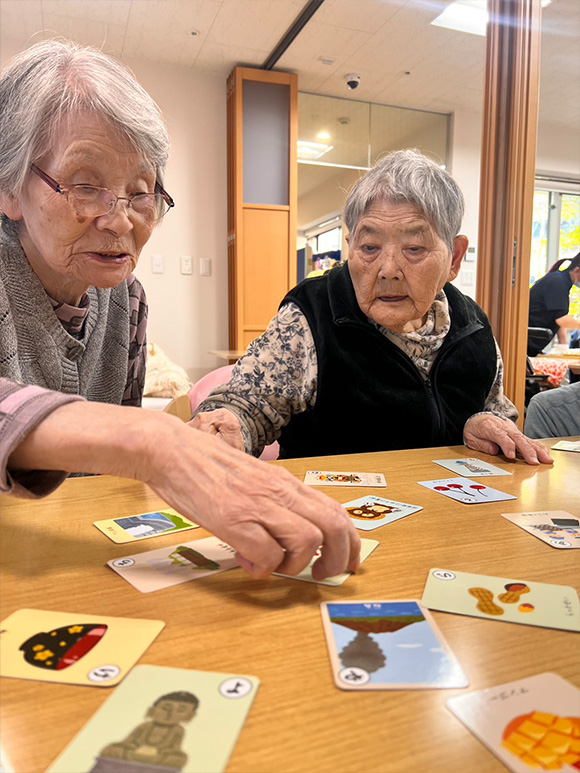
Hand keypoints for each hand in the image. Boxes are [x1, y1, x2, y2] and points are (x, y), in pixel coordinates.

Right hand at [8, 402, 359, 579]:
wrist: (171, 451)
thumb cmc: (207, 467)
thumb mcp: (252, 480)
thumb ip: (271, 506)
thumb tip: (279, 544)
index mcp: (284, 483)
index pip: (335, 512)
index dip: (350, 543)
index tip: (347, 563)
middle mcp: (278, 491)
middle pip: (332, 527)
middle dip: (337, 559)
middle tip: (322, 575)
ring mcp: (257, 505)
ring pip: (306, 541)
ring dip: (294, 564)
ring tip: (272, 565)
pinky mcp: (234, 519)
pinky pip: (267, 555)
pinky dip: (263, 568)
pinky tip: (246, 562)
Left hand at [463, 413, 552, 464]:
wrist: (480, 418)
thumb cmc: (476, 429)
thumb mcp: (471, 437)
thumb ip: (482, 444)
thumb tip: (494, 450)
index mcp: (490, 428)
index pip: (501, 436)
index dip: (507, 445)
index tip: (510, 456)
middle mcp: (504, 428)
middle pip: (517, 438)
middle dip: (526, 451)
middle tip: (534, 462)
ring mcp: (512, 430)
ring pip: (526, 439)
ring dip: (537, 450)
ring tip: (546, 460)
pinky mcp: (518, 434)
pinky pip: (529, 440)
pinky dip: (538, 447)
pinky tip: (545, 454)